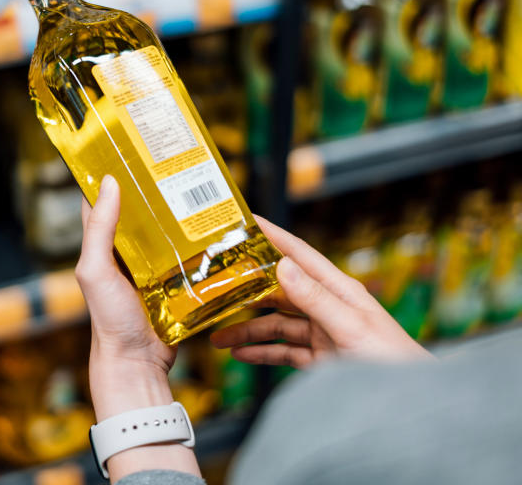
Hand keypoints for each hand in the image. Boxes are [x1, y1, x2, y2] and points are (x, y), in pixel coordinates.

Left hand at [76, 175, 200, 481]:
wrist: (138, 363)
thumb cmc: (109, 319)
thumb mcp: (95, 270)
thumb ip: (100, 230)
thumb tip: (109, 183)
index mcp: (103, 244)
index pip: (105, 199)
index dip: (113, 173)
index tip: (129, 145)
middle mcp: (128, 251)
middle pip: (143, 211)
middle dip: (158, 189)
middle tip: (176, 162)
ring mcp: (154, 265)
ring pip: (169, 230)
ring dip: (182, 213)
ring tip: (201, 187)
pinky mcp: (177, 280)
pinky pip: (189, 255)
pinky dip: (200, 241)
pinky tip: (215, 226)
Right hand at [210, 216, 432, 368]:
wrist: (409, 403)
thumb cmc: (393, 361)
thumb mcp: (350, 327)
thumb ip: (315, 298)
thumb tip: (282, 266)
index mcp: (339, 289)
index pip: (299, 254)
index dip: (272, 236)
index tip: (245, 221)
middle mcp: (327, 306)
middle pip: (278, 291)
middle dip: (246, 291)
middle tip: (215, 287)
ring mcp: (322, 332)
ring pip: (275, 325)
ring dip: (246, 330)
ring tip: (218, 338)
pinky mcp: (320, 357)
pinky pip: (283, 351)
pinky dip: (260, 353)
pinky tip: (241, 354)